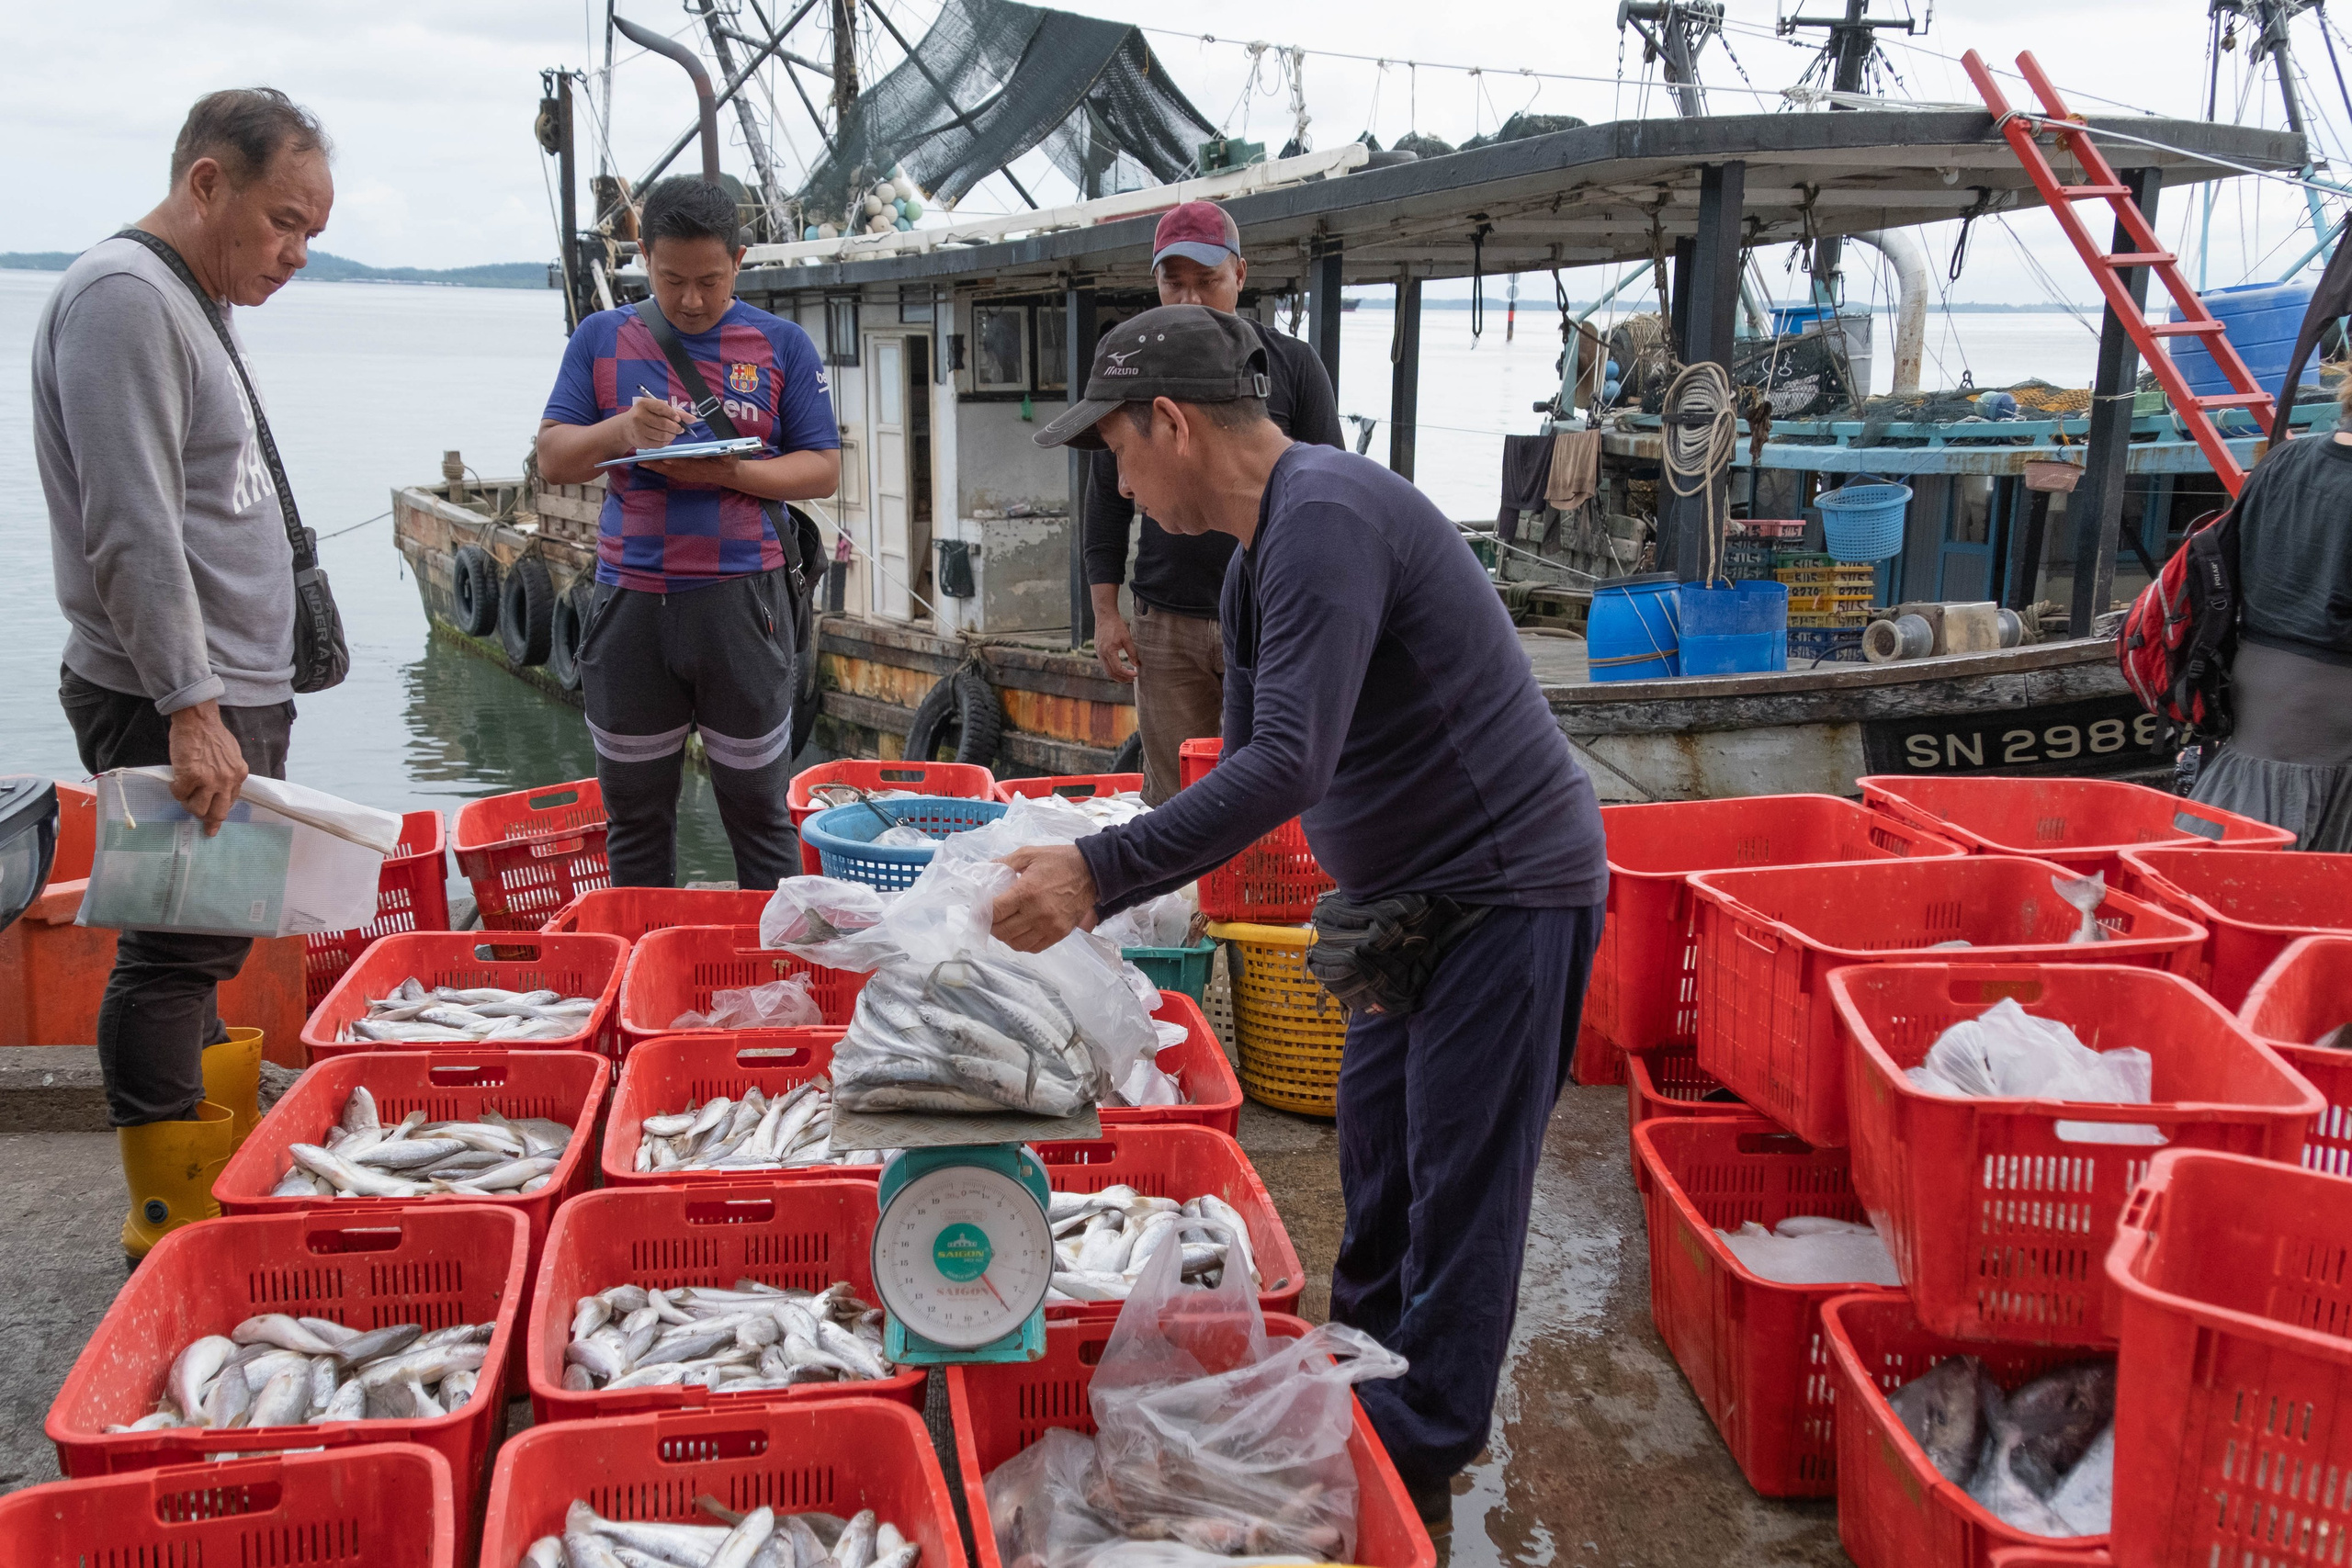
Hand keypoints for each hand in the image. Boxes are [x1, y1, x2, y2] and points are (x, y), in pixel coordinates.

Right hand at [168, 702, 247, 835]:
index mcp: (239, 775)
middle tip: (198, 819)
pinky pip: (179, 794)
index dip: (219, 812)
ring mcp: (209, 780)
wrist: (198, 720)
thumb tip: (220, 790)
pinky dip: (176, 791)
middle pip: (218, 813)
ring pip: (198, 809)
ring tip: (185, 794)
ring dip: (189, 805)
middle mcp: (227, 780)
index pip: (231, 802)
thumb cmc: (212, 734)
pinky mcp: (190, 777)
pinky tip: (176, 781)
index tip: (213, 824)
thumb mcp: (231, 756)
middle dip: (206, 819)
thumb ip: (228, 773)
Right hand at [615, 394, 688, 452]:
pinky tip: (665, 439)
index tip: (678, 419)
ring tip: (672, 433)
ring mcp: (638, 430)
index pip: (662, 408)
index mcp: (643, 404)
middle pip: (664, 424)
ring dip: (672, 436)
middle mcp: (638, 416)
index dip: (673, 414)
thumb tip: (693, 419)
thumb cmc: (646, 415)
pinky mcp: (640, 441)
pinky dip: (665, 442)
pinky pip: (658, 444)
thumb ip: (676, 412)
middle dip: (675, 428)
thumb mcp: (657, 409)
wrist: (626, 427)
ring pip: (662, 435)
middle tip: (679, 429)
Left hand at [639, 454, 740, 487]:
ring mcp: (688, 476)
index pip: (686, 463)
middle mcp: (693, 473)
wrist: (729, 475)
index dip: (674, 461)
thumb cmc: (729, 462)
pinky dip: (660, 470)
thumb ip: (727, 455)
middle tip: (644, 460)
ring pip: (669, 472)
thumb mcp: (731, 457)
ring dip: (656, 468)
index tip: (663, 458)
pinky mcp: (686, 476)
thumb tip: (718, 452)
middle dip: (658, 464)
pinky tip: (652, 465)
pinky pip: (671, 473)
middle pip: (673, 468)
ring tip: (642, 462)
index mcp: (702, 467)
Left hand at [990, 845, 1098, 952]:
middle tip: (989, 919)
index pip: (995, 911)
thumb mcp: (1029, 854)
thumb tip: (985, 870)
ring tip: (1004, 926)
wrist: (1092, 871)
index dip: (981, 913)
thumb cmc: (1059, 861)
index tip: (978, 911)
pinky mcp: (1059, 934)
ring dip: (1005, 937)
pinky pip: (1034, 947)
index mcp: (1026, 892)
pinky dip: (1022, 943)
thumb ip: (1005, 862)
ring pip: (1016, 943)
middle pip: (1002, 931)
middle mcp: (1037, 913)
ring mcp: (1049, 926)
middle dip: (991, 926)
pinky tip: (1020, 933)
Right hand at [1093, 611, 1137, 683]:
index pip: (1117, 669)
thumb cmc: (1116, 625)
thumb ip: (1132, 652)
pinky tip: (1120, 669)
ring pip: (1106, 670)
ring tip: (1127, 677)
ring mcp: (1098, 653)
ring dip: (1117, 676)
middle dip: (1122, 678)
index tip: (1135, 674)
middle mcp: (1101, 654)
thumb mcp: (1127, 638)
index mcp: (1108, 651)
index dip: (1127, 674)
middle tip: (1132, 680)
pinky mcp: (1098, 651)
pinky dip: (1112, 670)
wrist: (1105, 616)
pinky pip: (1104, 665)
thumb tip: (1137, 665)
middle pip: (1111, 673)